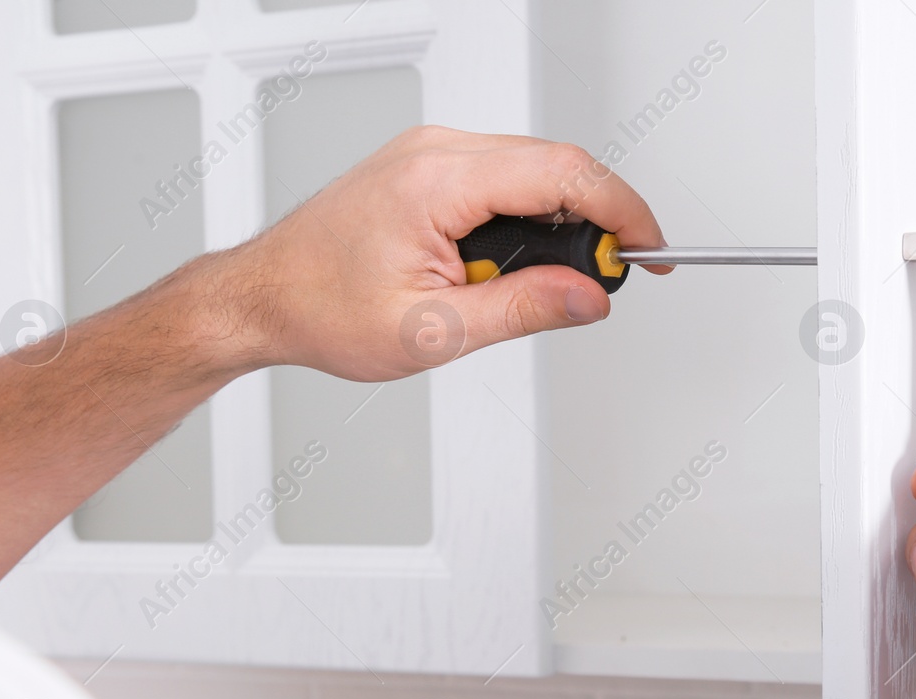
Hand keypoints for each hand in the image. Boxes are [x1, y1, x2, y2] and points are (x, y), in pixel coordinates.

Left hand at [211, 126, 670, 381]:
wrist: (264, 296)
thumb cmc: (323, 309)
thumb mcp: (435, 331)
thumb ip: (523, 309)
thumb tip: (589, 297)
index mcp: (437, 181)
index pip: (562, 173)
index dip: (622, 210)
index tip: (650, 249)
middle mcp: (435, 151)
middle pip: (556, 164)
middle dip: (598, 221)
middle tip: (610, 280)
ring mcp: (430, 153)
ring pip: (534, 168)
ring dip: (560, 222)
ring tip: (550, 284)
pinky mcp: (428, 165)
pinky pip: (504, 176)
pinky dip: (529, 215)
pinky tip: (517, 261)